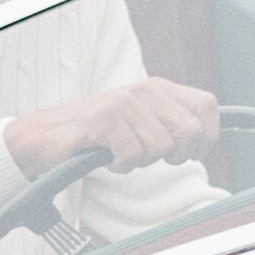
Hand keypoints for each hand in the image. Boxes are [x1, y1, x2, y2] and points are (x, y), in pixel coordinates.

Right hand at [8, 75, 218, 174]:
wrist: (47, 135)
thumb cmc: (98, 133)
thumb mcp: (141, 120)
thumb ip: (171, 122)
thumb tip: (206, 139)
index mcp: (159, 88)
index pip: (207, 105)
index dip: (207, 136)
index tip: (189, 153)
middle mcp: (145, 91)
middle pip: (190, 130)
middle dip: (176, 154)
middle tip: (153, 157)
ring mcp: (123, 103)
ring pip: (162, 146)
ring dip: (143, 160)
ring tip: (124, 154)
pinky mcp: (103, 120)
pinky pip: (132, 154)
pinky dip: (122, 165)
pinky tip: (110, 159)